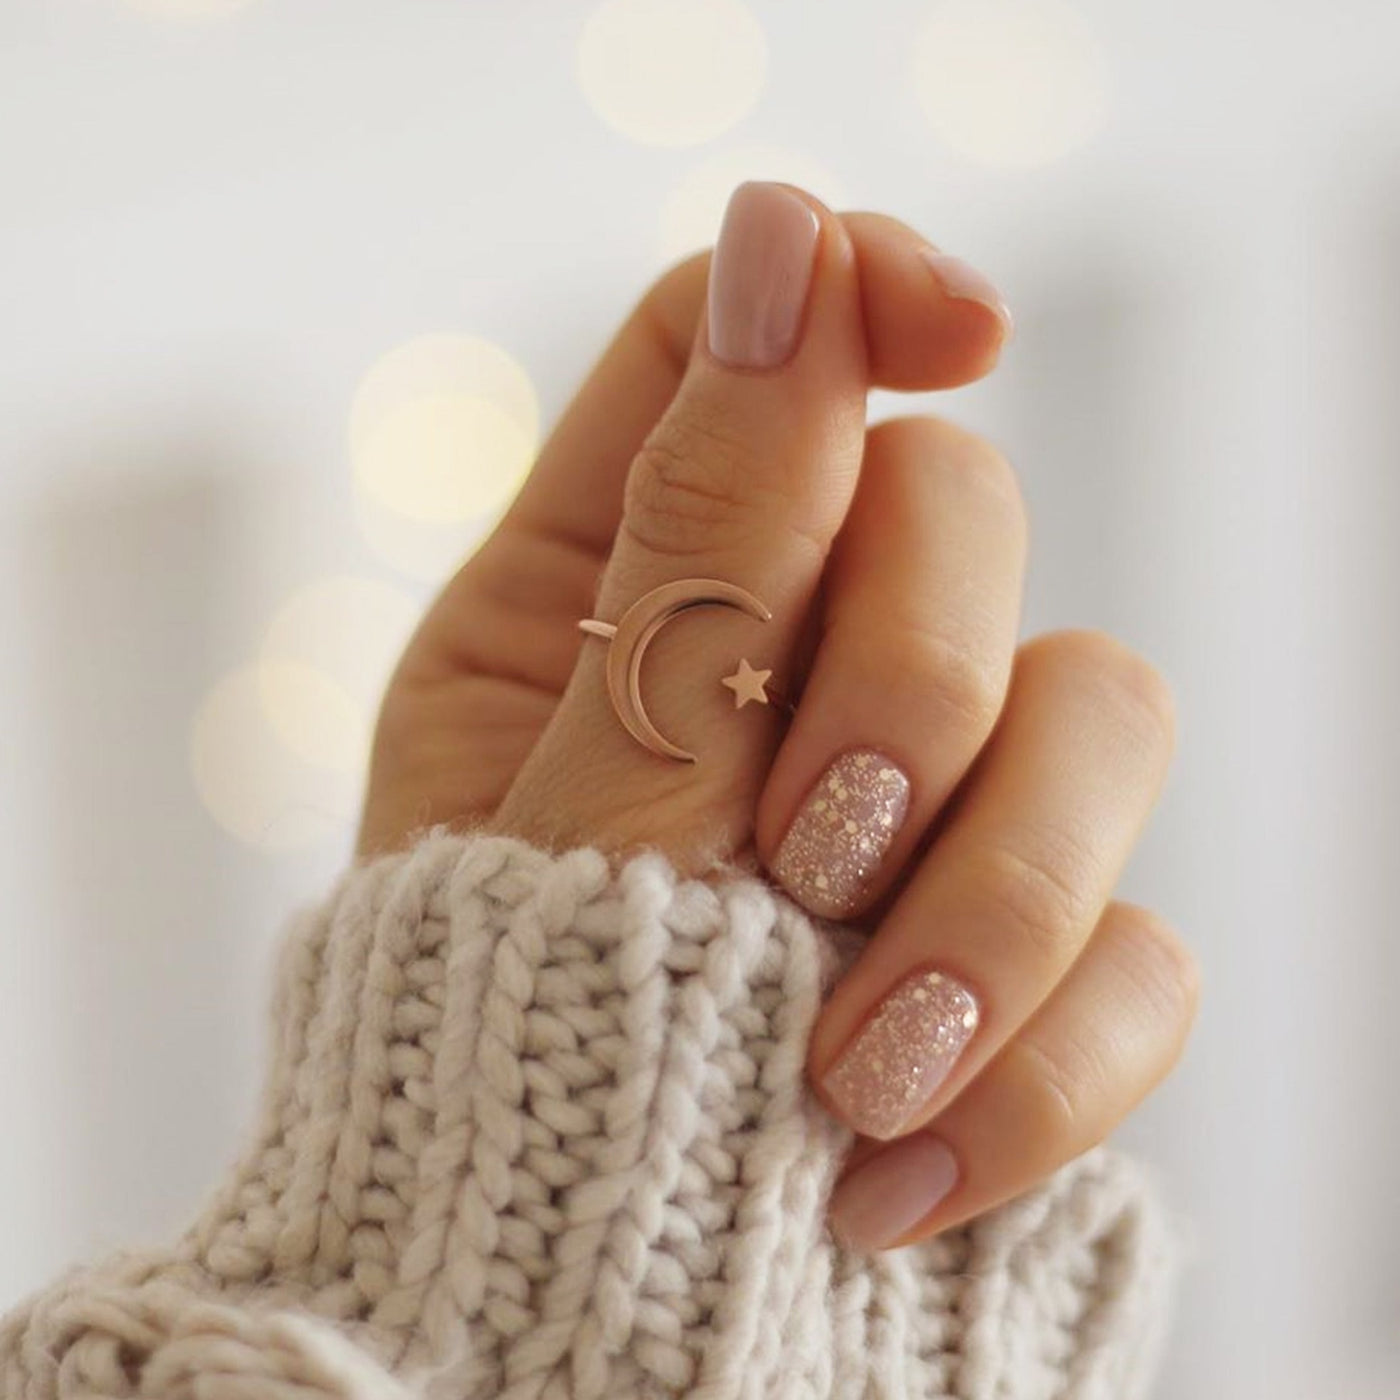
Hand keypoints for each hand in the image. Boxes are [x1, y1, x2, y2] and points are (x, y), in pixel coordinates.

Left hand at [358, 182, 1198, 1252]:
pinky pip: (1141, 950)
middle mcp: (784, 673)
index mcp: (618, 597)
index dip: (863, 294)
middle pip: (958, 511)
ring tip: (855, 1067)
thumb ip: (705, 529)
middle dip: (915, 676)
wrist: (557, 1319)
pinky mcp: (1023, 964)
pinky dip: (1044, 1062)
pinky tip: (901, 1161)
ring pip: (1103, 716)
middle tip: (807, 849)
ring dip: (999, 894)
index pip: (749, 345)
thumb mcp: (581, 789)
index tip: (960, 330)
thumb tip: (784, 230)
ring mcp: (922, 813)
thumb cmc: (512, 1064)